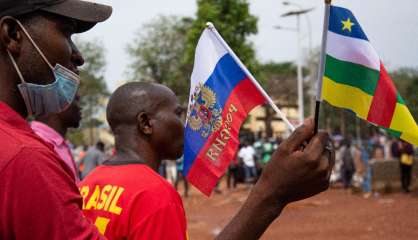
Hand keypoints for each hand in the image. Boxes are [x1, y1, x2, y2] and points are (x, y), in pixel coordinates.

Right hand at [216, 118, 334, 239]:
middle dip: (316, 144)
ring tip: (302, 160)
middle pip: (327, 145)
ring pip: (329, 157)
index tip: (304, 136)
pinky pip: (327, 168)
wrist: (274, 194)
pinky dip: (319, 165)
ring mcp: (325, 178)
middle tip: (300, 151)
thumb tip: (312, 119)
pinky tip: (305, 170)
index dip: (314, 133)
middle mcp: (322, 168)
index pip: (323, 135)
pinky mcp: (325, 185)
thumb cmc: (276, 169)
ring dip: (319, 154)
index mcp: (312, 157)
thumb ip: (300, 133)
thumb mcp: (284, 148)